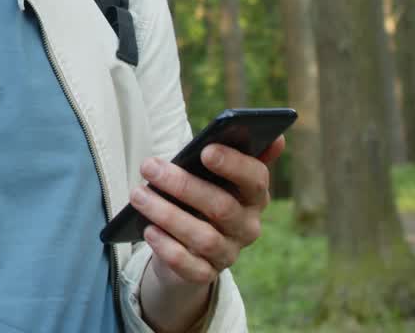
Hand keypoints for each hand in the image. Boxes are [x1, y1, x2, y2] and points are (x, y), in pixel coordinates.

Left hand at [131, 136, 285, 285]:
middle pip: (222, 207)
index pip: (256, 179)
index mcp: (253, 195)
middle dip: (182, 185)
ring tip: (137, 195)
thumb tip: (277, 139)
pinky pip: (191, 267)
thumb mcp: (212, 175)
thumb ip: (232, 154)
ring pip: (203, 237)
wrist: (186, 245)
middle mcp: (248, 226)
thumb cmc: (199, 196)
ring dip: (167, 214)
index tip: (205, 149)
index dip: (233, 164)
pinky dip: (169, 249)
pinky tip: (148, 231)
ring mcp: (228, 253)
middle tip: (148, 166)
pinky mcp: (207, 275)